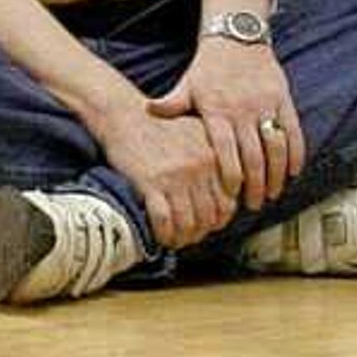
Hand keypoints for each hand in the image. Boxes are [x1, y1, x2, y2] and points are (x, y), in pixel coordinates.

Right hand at [94, 102, 230, 250]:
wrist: (125, 116)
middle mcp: (200, 166)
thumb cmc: (162, 128)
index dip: (219, 221)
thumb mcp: (198, 137)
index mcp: (215, 155)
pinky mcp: (150, 182)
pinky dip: (164, 234)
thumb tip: (231, 200)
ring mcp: (176, 175)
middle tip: (190, 237)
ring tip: (176, 241)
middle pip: (209, 217)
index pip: (228, 203)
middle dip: (200, 233)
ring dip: (182, 238)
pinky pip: (164, 220)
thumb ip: (216, 162)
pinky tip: (161, 237)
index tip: (208, 226)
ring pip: (188, 223)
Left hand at [155, 33, 302, 213]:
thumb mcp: (187, 86)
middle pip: (253, 155)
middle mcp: (242, 109)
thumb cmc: (208, 69)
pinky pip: (293, 131)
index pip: (225, 150)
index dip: (231, 175)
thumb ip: (171, 103)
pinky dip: (295, 154)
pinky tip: (293, 172)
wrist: (237, 38)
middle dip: (255, 184)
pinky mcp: (283, 99)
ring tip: (273, 194)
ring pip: (276, 147)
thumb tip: (148, 110)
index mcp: (216, 110)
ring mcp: (265, 104)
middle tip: (254, 205)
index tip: (232, 195)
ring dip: (277, 174)